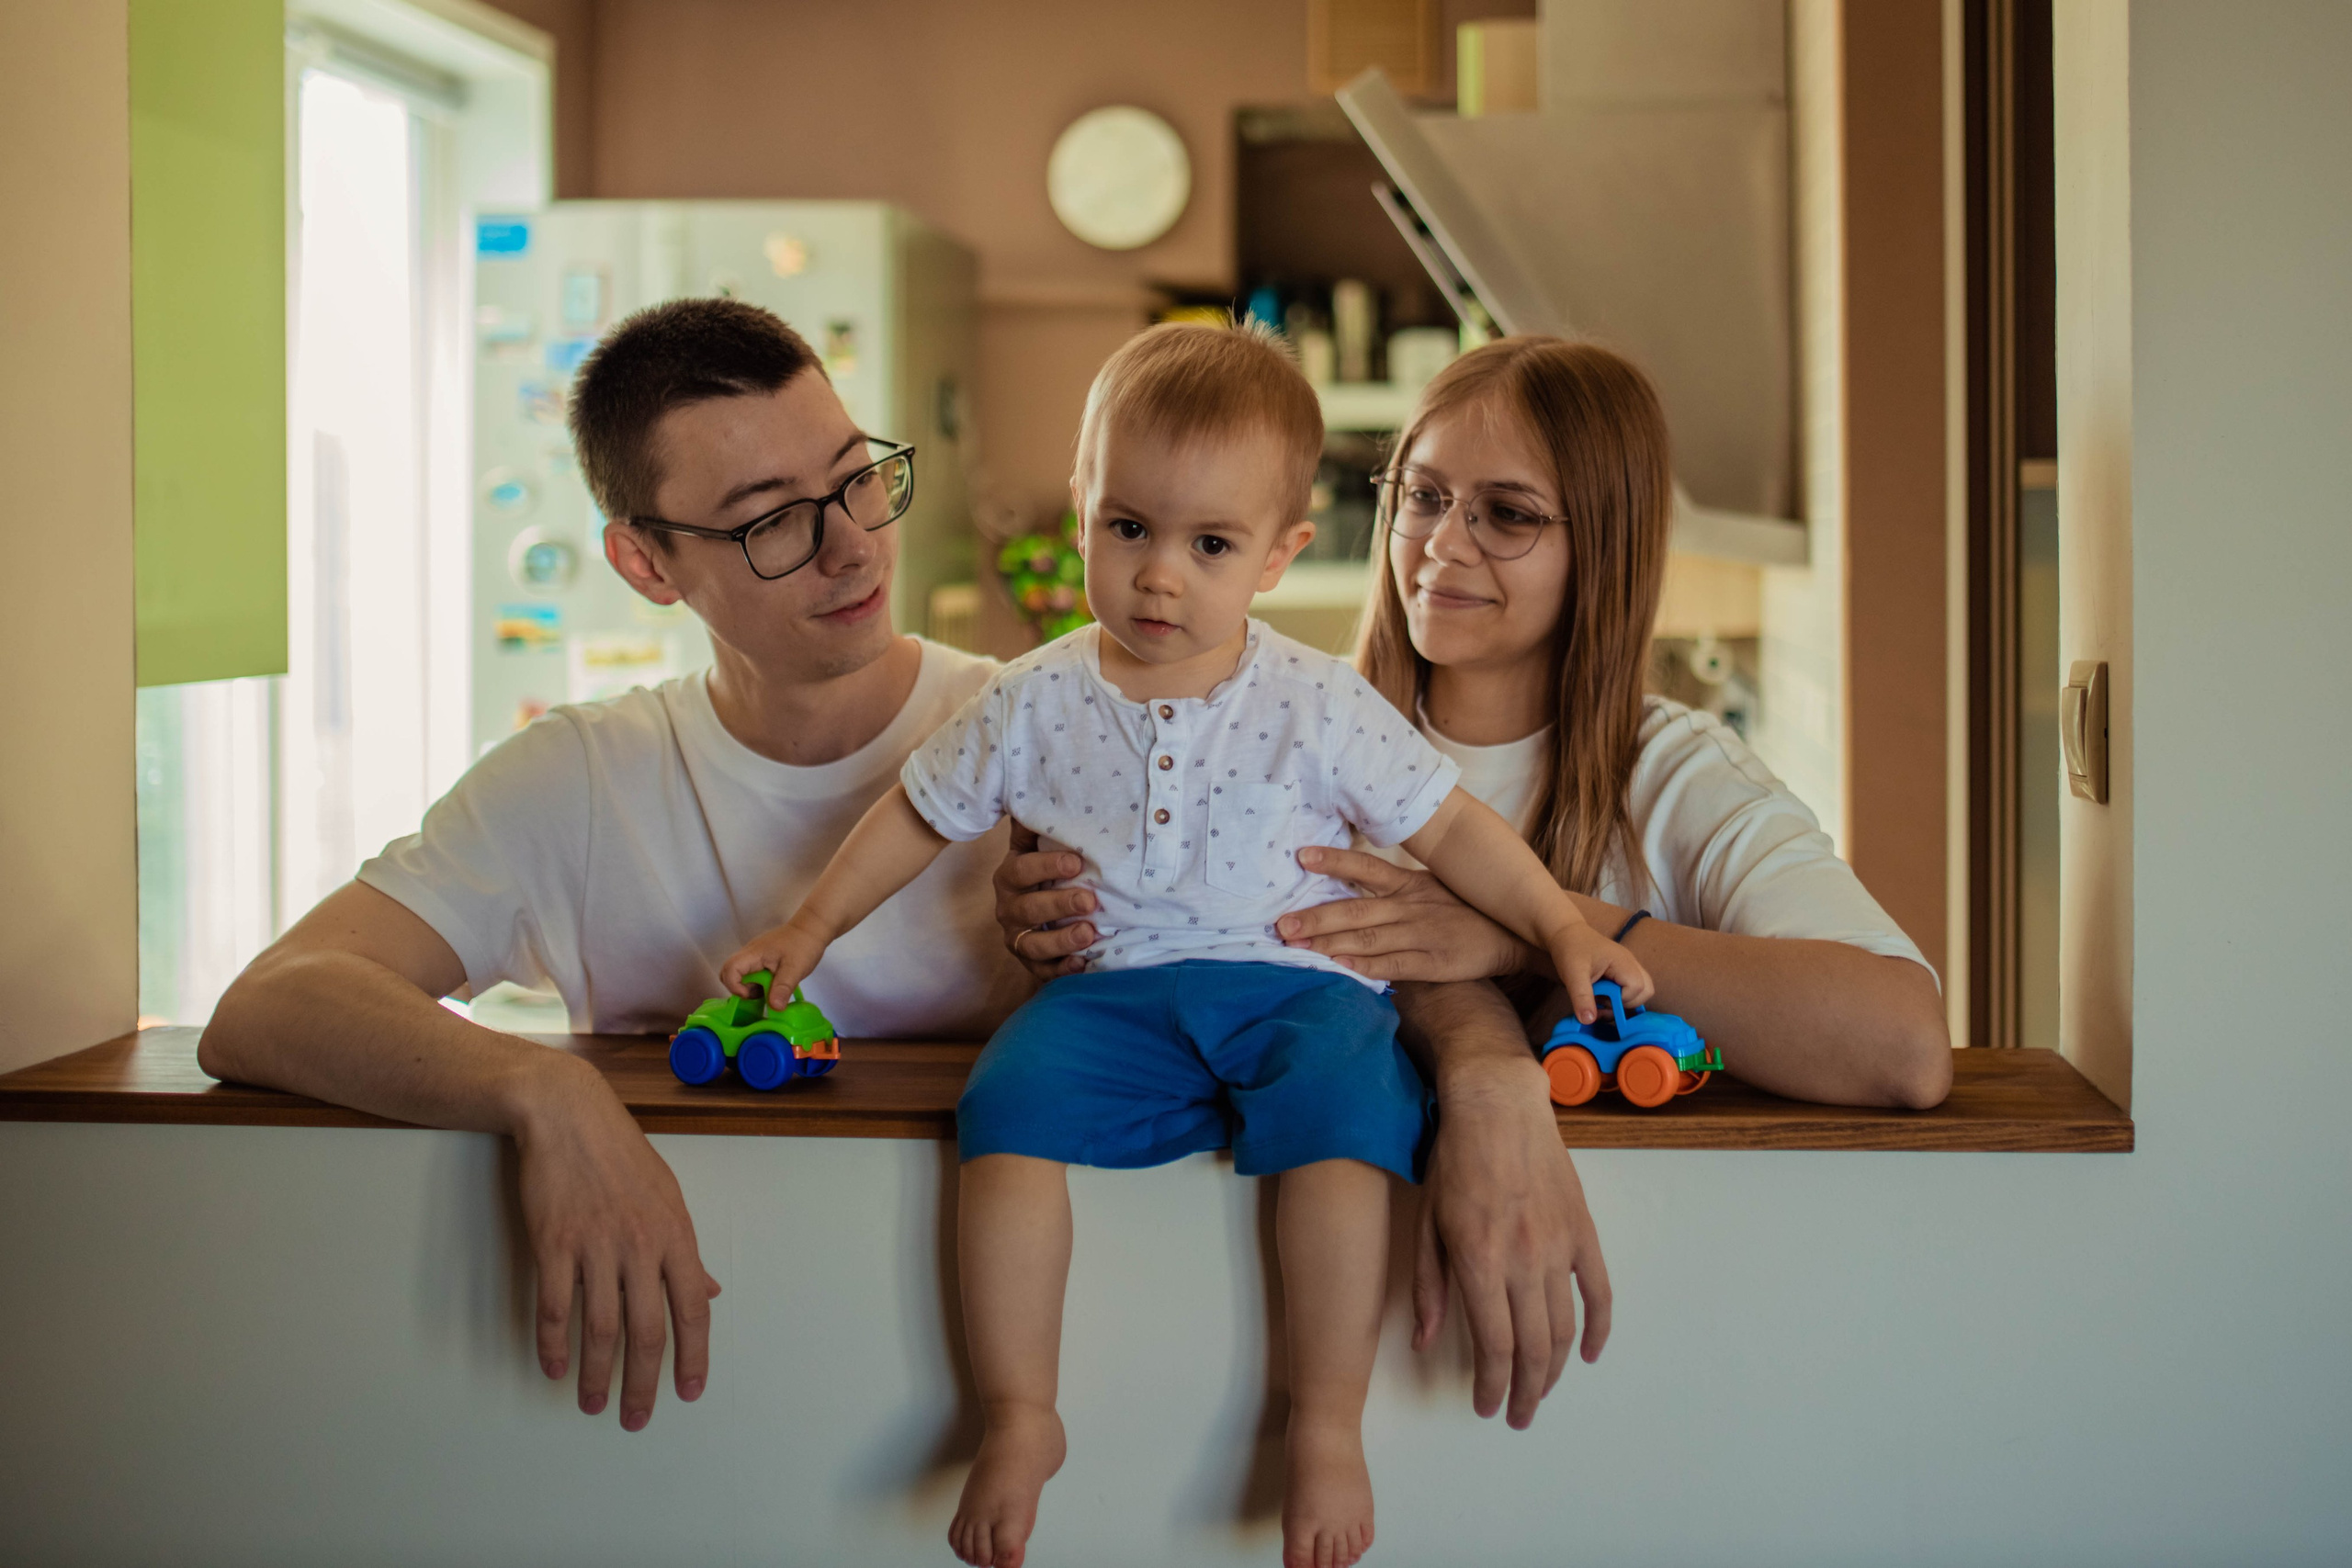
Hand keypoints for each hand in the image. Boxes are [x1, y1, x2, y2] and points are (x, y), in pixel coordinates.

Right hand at [515, 1057, 721, 1429]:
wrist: (569, 1116)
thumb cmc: (622, 1155)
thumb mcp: (669, 1198)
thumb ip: (687, 1252)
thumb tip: (711, 1292)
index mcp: (676, 1235)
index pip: (693, 1309)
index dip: (694, 1356)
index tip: (689, 1392)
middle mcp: (641, 1246)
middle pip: (647, 1331)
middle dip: (644, 1383)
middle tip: (636, 1418)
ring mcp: (596, 1245)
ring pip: (600, 1328)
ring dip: (595, 1374)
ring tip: (593, 1404)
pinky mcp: (554, 1244)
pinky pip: (555, 1307)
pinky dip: (553, 1344)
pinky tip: (553, 1368)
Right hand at [720, 916, 828, 997]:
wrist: (813, 929)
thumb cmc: (804, 944)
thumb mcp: (795, 969)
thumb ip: (783, 988)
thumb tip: (774, 1008)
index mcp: (753, 954)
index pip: (729, 969)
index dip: (734, 986)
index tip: (752, 995)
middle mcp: (749, 954)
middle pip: (728, 973)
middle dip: (739, 989)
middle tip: (760, 994)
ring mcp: (754, 956)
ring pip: (739, 975)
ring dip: (750, 987)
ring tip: (771, 990)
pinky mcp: (761, 959)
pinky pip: (751, 974)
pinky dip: (758, 983)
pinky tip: (774, 985)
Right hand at [993, 821, 1095, 979]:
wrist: (1049, 907)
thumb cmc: (1052, 869)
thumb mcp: (1043, 843)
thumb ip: (1042, 821)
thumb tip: (1042, 783)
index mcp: (1011, 875)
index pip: (1021, 870)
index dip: (1047, 867)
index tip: (1078, 862)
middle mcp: (1009, 908)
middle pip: (1027, 909)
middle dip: (1059, 905)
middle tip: (1090, 902)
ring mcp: (1019, 938)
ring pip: (1032, 944)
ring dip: (1060, 940)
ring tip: (1089, 934)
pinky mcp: (1033, 963)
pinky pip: (1043, 971)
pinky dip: (1061, 969)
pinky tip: (1082, 964)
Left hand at [1273, 845, 1535, 983]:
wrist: (1516, 936)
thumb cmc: (1468, 912)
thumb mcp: (1434, 889)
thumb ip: (1397, 889)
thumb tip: (1353, 884)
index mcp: (1410, 884)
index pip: (1365, 866)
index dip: (1333, 860)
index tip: (1301, 856)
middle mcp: (1411, 905)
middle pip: (1355, 909)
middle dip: (1315, 917)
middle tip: (1279, 924)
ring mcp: (1420, 933)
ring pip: (1366, 938)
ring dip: (1328, 944)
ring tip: (1295, 947)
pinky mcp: (1432, 961)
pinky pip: (1391, 964)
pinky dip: (1364, 967)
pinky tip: (1338, 968)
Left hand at [1417, 1060, 1611, 1427]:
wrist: (1498, 1105)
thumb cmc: (1453, 1160)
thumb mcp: (1426, 1222)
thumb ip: (1429, 1287)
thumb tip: (1427, 1341)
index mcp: (1479, 1260)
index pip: (1494, 1345)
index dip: (1493, 1386)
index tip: (1487, 1406)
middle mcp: (1523, 1260)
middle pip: (1533, 1348)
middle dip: (1526, 1391)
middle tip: (1518, 1415)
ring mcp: (1559, 1247)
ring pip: (1564, 1327)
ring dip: (1555, 1370)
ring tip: (1541, 1391)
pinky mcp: (1582, 1231)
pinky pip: (1599, 1291)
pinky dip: (1598, 1328)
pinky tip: (1587, 1353)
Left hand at [1547, 923, 1651, 1023]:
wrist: (1566, 933)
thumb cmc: (1570, 949)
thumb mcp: (1572, 974)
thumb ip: (1581, 997)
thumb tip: (1588, 1020)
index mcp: (1623, 961)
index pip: (1638, 988)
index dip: (1621, 1000)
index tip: (1602, 999)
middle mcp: (1631, 964)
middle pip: (1647, 991)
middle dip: (1627, 1003)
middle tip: (1604, 1001)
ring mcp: (1629, 967)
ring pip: (1641, 991)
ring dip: (1623, 1002)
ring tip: (1601, 999)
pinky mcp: (1622, 972)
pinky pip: (1631, 989)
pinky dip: (1620, 998)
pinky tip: (1602, 997)